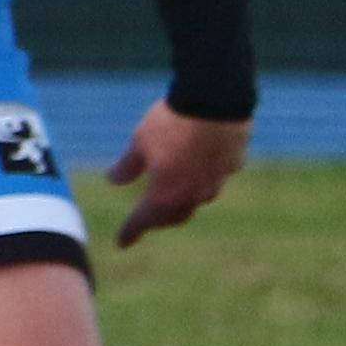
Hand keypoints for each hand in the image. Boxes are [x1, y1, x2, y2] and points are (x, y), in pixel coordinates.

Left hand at [105, 99, 249, 247]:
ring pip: (198, 200)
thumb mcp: (140, 142)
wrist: (214, 102)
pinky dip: (202, 179)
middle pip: (174, 216)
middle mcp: (194, 194)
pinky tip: (198, 170)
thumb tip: (113, 180)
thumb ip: (128, 166)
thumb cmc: (170, 123)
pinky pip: (215, 178)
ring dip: (183, 201)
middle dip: (158, 220)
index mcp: (166, 193)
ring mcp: (217, 181)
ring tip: (172, 197)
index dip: (131, 231)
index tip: (122, 243)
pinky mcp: (233, 165)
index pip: (144, 220)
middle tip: (146, 221)